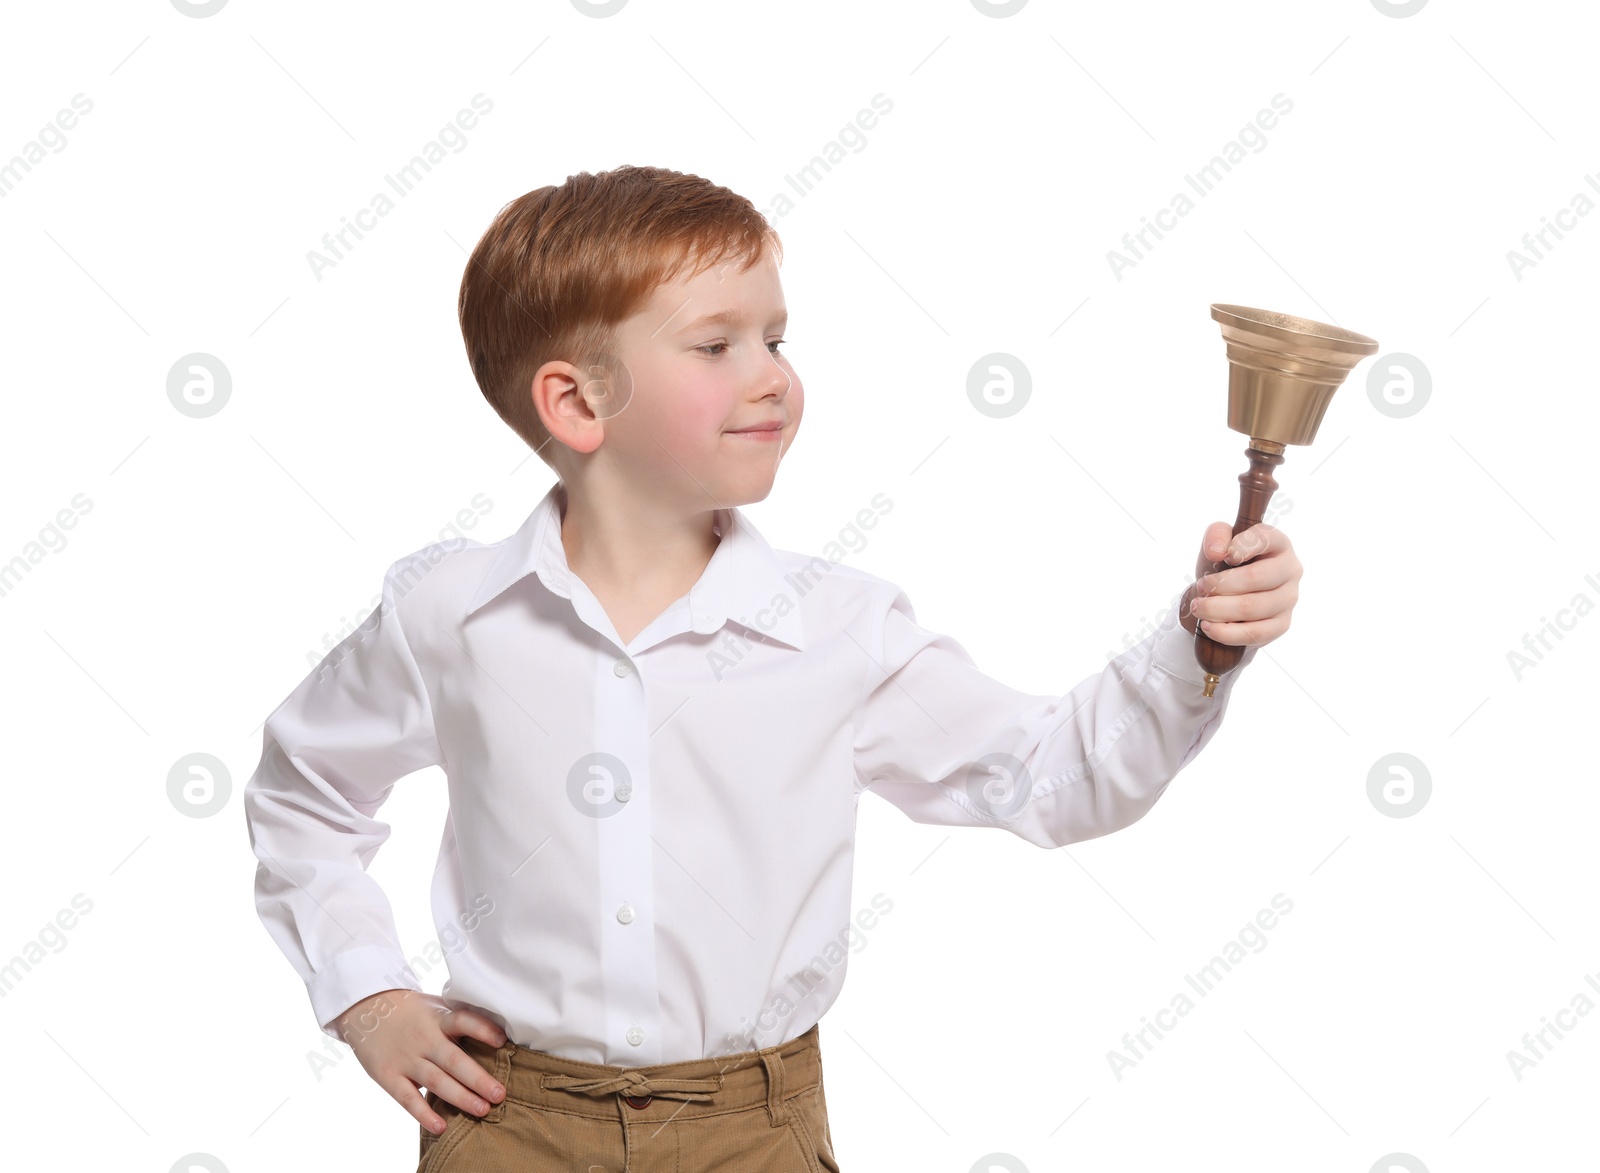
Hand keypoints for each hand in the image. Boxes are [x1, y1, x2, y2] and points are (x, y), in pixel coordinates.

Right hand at [334, 988, 507, 1134]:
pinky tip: (441, 1127)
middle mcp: (423, 1039)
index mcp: (437, 1018)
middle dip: (478, 1079)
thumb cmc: (411, 1011)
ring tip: (483, 1110)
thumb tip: (499, 1030)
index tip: (502, 1041)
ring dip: (460, 1098)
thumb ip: (459, 1018)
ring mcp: (405, 1058)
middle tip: (500, 1094)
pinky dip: (424, 1114)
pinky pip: (408, 1099)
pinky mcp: (388, 1076)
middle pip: (453, 1060)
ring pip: (436, 1081)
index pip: (462, 1021)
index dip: (482, 1029)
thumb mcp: (435, 1006)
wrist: (366, 1009)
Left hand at [1179, 521, 1300, 647]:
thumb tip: (1217, 552)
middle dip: (1220, 585)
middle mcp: (1290, 569)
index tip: (1219, 557)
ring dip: (1217, 609)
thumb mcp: (1217, 544)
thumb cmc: (1225, 565)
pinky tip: (1208, 626)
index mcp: (1278, 542)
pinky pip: (1254, 633)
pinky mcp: (1282, 624)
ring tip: (1198, 607)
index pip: (1264, 539)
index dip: (1240, 547)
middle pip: (1255, 577)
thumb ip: (1216, 535)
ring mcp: (1289, 598)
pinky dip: (1226, 632)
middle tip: (1200, 587)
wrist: (1226, 597)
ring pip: (1251, 607)